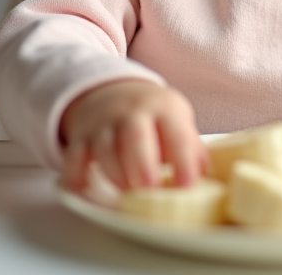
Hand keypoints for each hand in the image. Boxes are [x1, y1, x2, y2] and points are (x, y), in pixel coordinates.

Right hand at [60, 79, 207, 191]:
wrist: (111, 90)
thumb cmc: (151, 114)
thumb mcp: (176, 120)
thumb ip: (189, 146)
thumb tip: (206, 174)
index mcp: (163, 108)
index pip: (176, 133)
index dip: (183, 160)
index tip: (187, 185)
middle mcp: (132, 111)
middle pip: (135, 135)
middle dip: (142, 163)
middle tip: (150, 187)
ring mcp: (104, 122)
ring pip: (105, 147)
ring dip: (115, 172)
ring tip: (127, 190)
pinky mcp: (81, 135)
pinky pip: (75, 154)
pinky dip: (76, 172)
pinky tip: (82, 186)